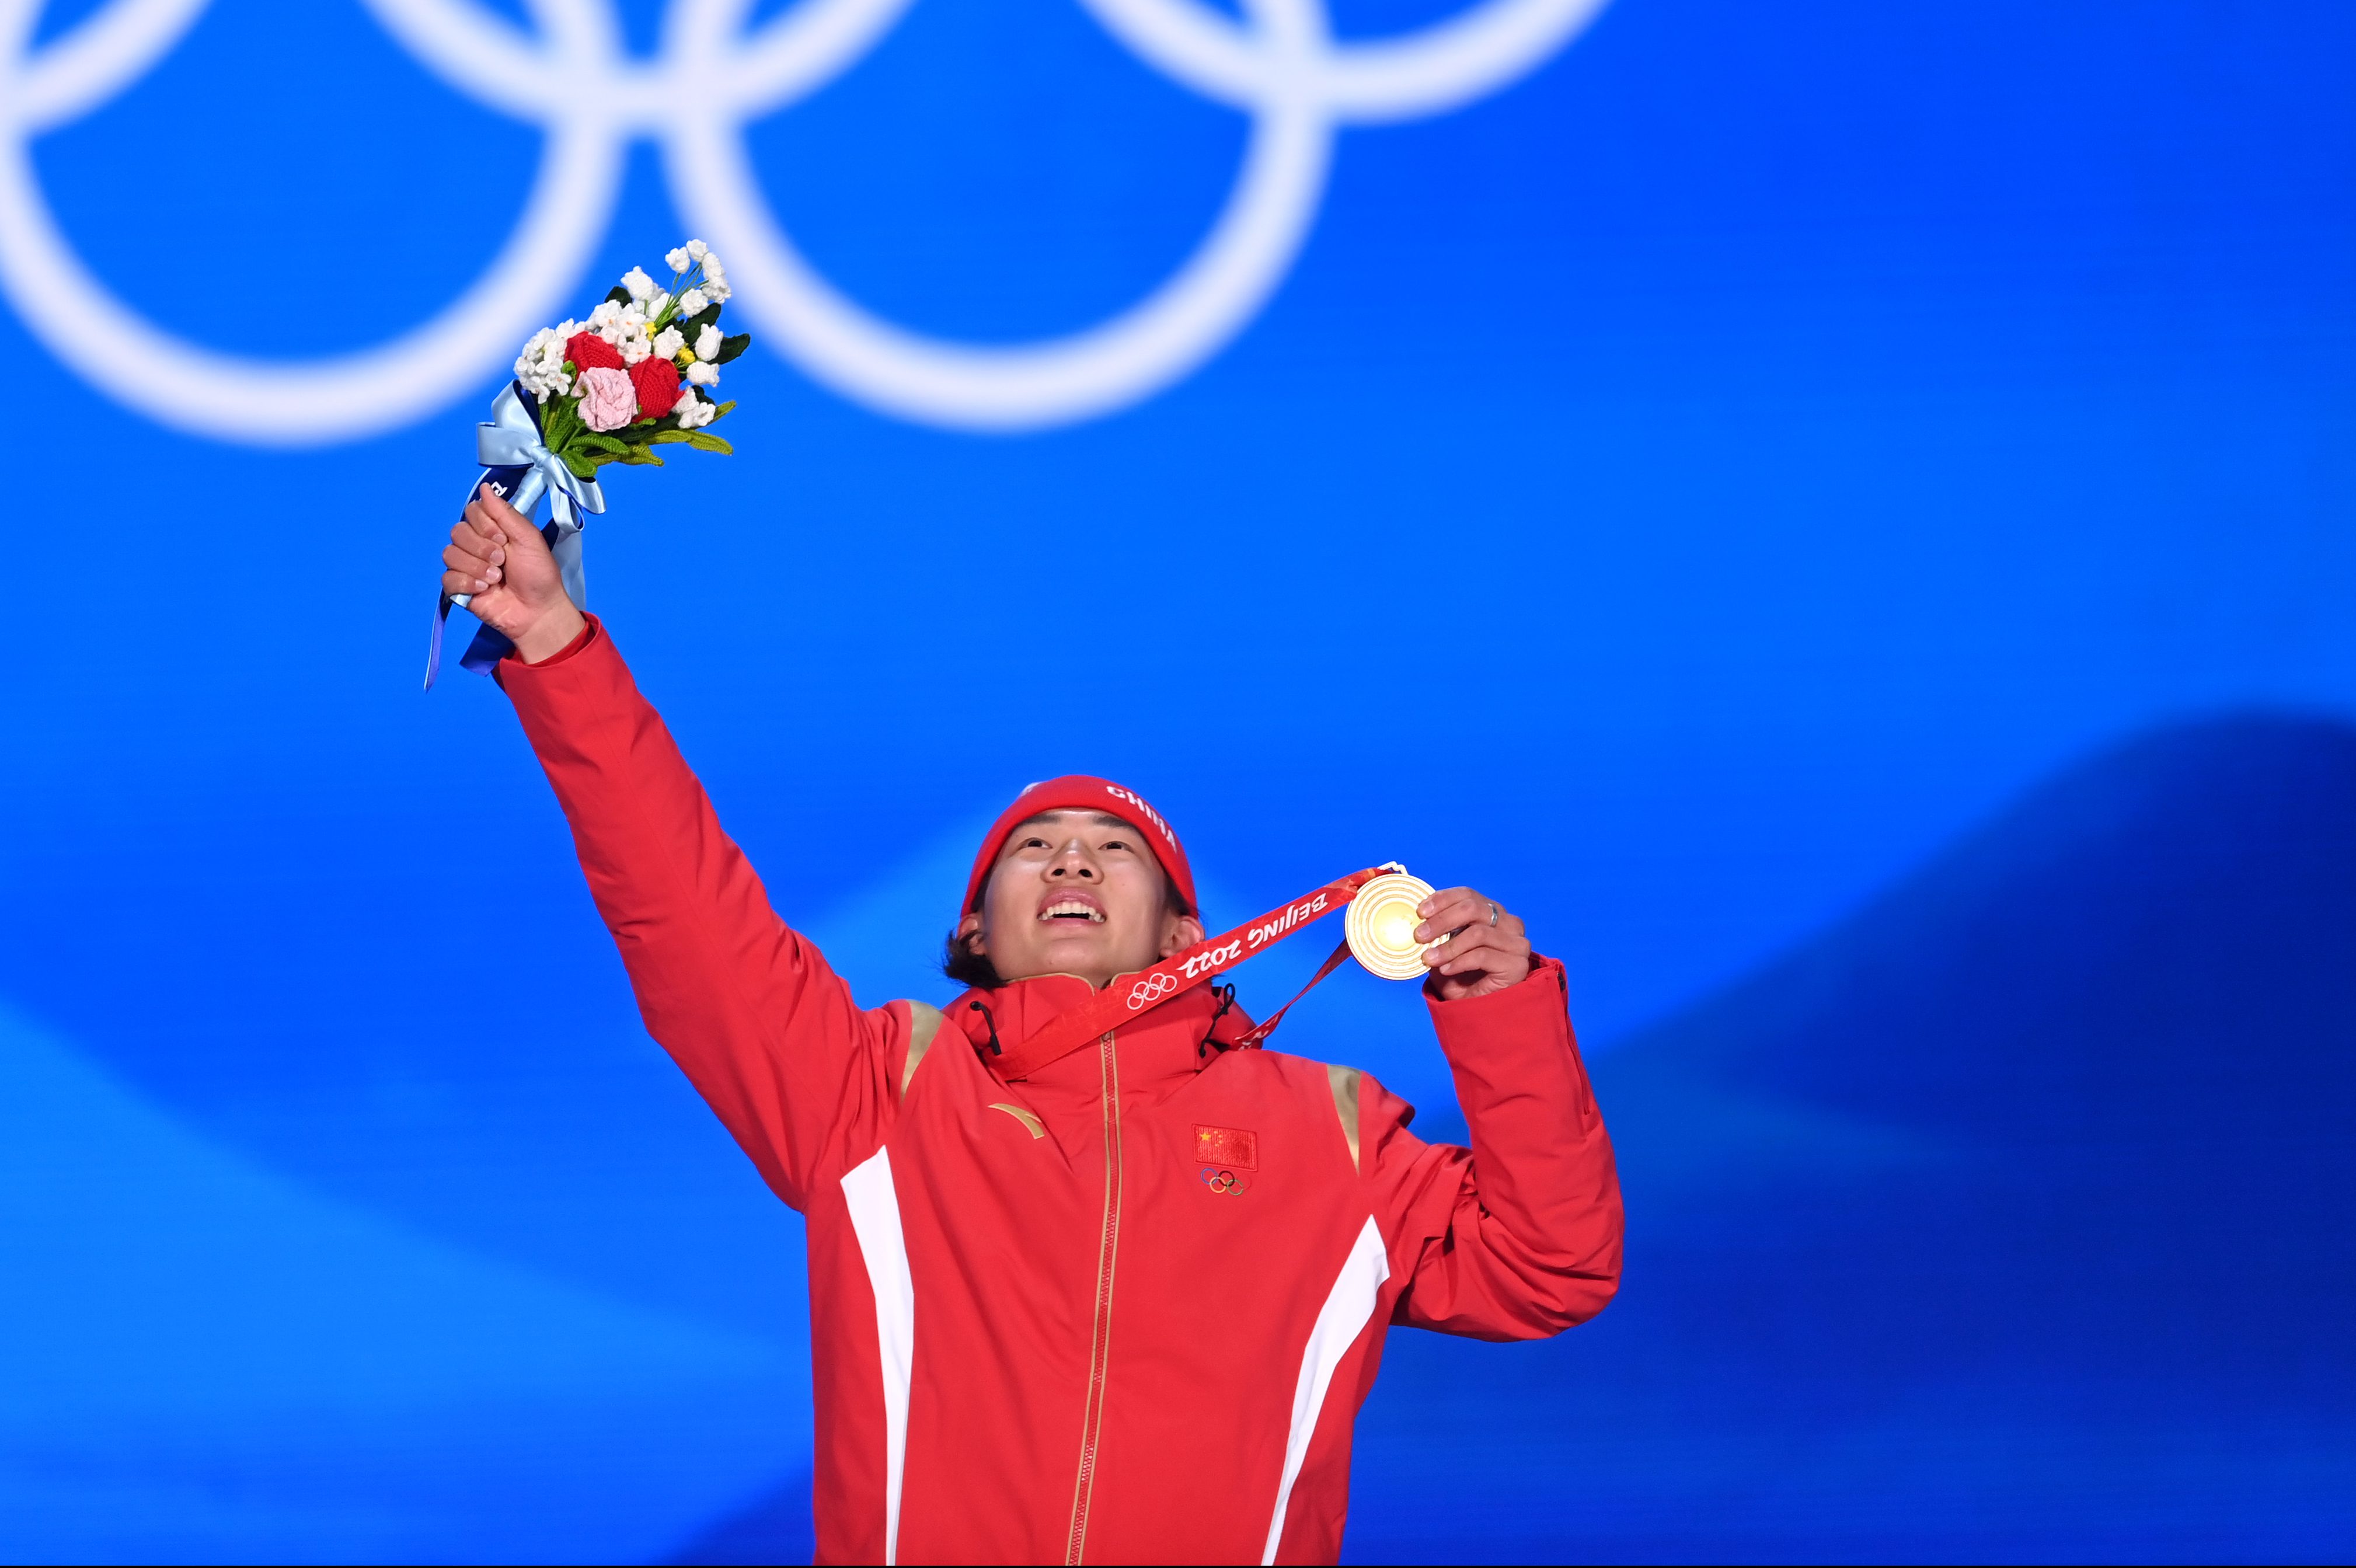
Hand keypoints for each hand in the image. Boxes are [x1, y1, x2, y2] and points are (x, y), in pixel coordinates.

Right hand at [440, 484, 584, 662]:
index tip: (504, 539)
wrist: (538, 610)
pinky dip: (466, 583)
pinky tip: (484, 590)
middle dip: (481, 547)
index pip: (471, 512)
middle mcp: (475, 545)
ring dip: (476, 566)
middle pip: (457, 531)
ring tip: (496, 578)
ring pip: (450, 554)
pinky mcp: (458, 588)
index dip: (485, 525)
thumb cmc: (538, 574)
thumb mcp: (528, 538)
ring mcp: (465, 566)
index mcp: (492, 530)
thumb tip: (484, 487)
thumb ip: (505, 513)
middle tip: (502, 561)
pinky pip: (447, 578)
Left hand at [1415, 887, 1531, 1000]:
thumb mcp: (1446, 950)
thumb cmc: (1464, 978)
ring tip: (1429, 959)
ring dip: (1448, 947)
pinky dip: (1459, 962)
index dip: (1442, 899)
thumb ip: (1438, 933)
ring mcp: (1517, 943)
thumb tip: (1417, 921)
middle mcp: (1509, 924)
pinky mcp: (1517, 964)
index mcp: (1493, 913)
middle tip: (1419, 936)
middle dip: (1441, 921)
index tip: (1420, 912)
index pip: (1467, 895)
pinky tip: (1446, 970)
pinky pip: (1482, 955)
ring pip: (1477, 933)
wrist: (1482, 1011)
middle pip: (1472, 908)